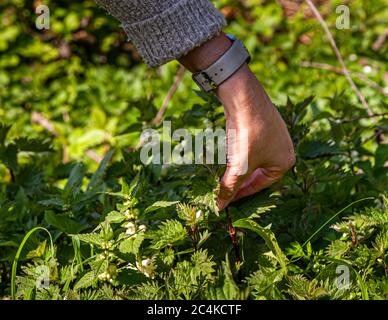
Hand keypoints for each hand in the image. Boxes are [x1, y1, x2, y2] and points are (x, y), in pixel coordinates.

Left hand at [215, 63, 294, 208]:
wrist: (242, 96)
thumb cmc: (247, 134)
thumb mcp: (238, 165)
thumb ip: (229, 187)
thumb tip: (219, 206)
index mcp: (285, 162)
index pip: (261, 185)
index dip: (242, 193)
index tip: (227, 200)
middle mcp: (283, 149)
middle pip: (257, 173)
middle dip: (240, 180)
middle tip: (224, 189)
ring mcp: (273, 135)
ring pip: (252, 159)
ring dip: (238, 167)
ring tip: (223, 173)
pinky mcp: (262, 125)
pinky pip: (250, 146)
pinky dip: (239, 153)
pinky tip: (228, 154)